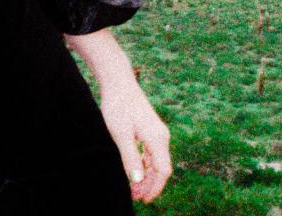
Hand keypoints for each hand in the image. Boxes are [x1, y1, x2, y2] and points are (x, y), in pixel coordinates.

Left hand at [100, 87, 171, 202]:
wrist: (119, 83)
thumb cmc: (118, 106)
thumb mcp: (121, 134)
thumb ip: (131, 157)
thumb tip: (137, 180)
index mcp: (158, 139)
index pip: (163, 171)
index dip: (155, 187)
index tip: (144, 198)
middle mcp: (162, 137)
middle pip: (161, 168)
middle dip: (150, 184)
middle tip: (136, 197)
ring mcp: (157, 133)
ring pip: (155, 161)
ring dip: (146, 176)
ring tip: (134, 189)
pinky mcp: (150, 130)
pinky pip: (150, 153)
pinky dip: (144, 165)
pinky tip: (135, 171)